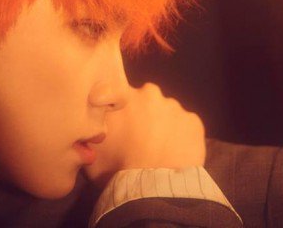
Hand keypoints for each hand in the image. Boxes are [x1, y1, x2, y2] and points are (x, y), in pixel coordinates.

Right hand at [83, 82, 205, 189]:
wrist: (151, 189)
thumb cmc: (116, 169)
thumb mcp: (91, 149)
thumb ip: (90, 129)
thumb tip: (89, 126)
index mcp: (123, 95)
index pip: (120, 94)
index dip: (120, 110)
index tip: (121, 125)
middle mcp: (150, 93)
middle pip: (145, 101)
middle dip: (143, 115)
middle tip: (139, 139)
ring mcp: (175, 107)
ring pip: (167, 113)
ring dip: (163, 126)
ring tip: (157, 150)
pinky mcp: (194, 122)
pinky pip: (186, 127)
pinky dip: (181, 137)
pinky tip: (173, 154)